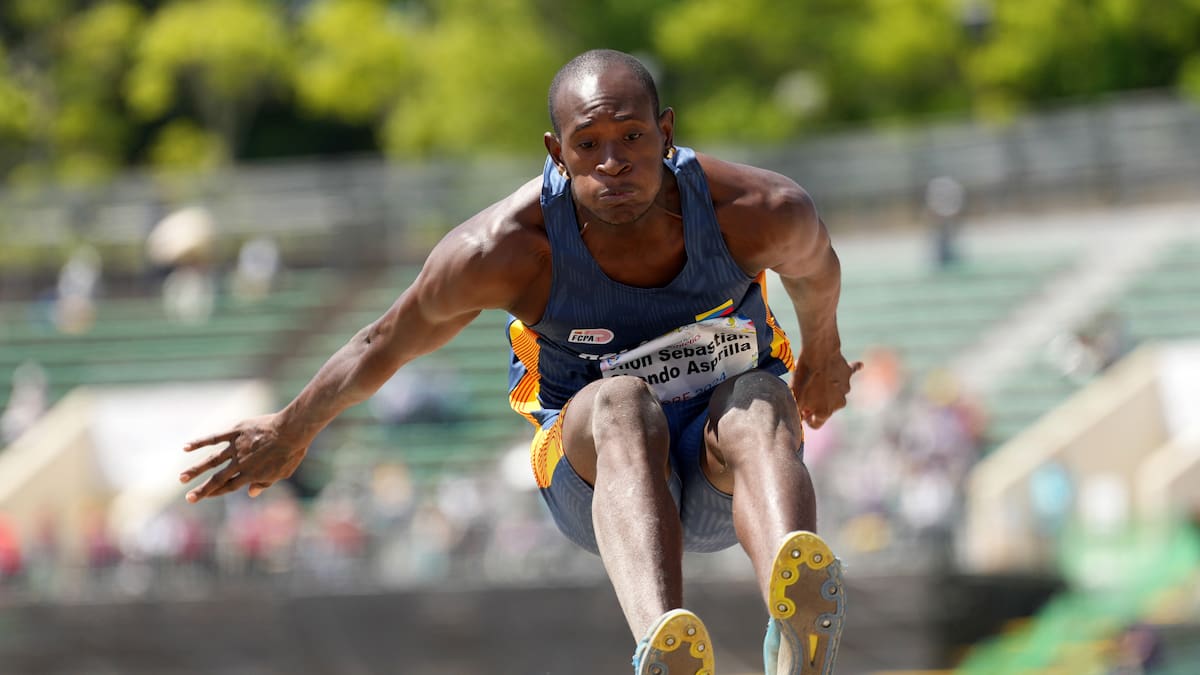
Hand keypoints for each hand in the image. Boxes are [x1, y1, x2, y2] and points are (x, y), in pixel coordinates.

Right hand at [179, 413, 306, 501]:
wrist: (291, 431)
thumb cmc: (291, 452)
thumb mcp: (282, 473)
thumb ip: (265, 483)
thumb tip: (252, 493)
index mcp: (251, 474)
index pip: (230, 486)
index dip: (217, 492)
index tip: (205, 496)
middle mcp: (240, 463)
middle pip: (217, 479)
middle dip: (202, 489)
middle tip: (188, 498)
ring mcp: (236, 448)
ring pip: (211, 460)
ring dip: (195, 470)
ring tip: (181, 478)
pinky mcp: (236, 432)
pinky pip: (214, 438)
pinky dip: (199, 442)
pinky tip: (185, 447)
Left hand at [790, 350, 862, 428]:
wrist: (818, 353)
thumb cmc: (804, 376)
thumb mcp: (794, 397)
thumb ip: (796, 410)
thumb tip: (797, 418)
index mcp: (825, 412)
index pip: (816, 424)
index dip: (806, 418)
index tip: (801, 410)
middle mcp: (839, 403)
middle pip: (826, 407)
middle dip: (816, 402)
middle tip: (805, 391)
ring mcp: (845, 388)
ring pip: (834, 391)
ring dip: (826, 386)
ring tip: (814, 375)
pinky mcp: (848, 373)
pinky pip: (852, 372)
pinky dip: (854, 369)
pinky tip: (860, 365)